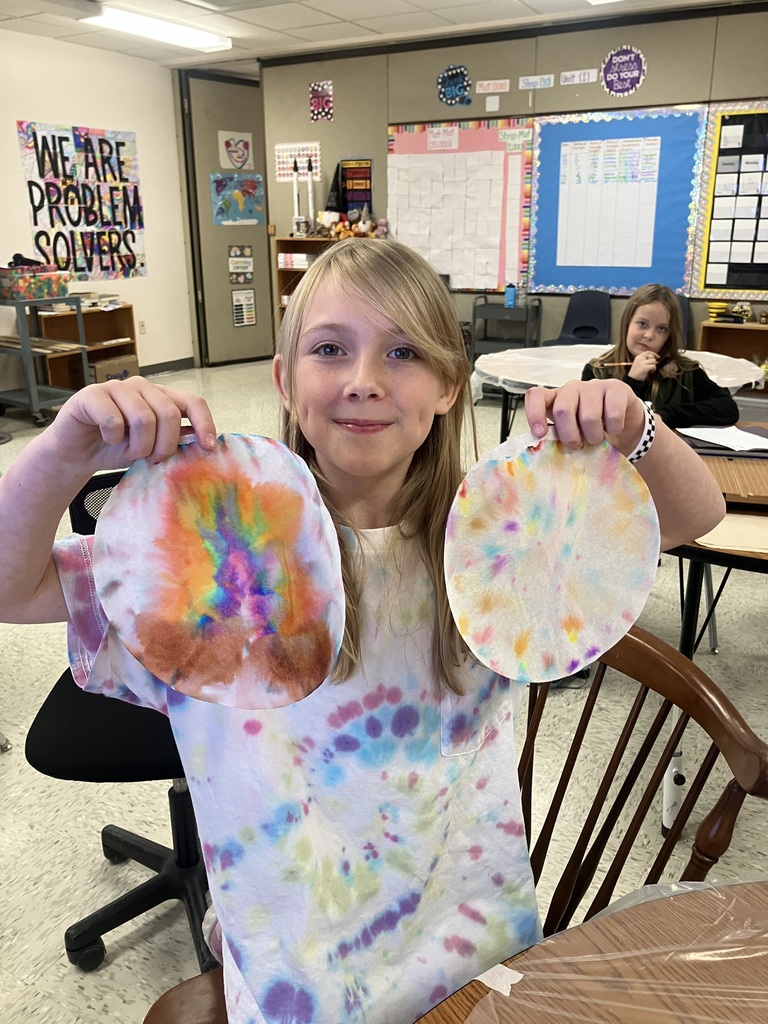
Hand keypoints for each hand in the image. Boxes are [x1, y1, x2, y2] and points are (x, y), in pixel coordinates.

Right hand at [45, 378, 216, 472]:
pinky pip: (114, 419)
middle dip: (164, 445)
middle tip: (151, 460)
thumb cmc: (114, 448)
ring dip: (137, 446)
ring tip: (127, 452)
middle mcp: (141, 387)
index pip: (193, 402)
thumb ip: (174, 440)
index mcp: (160, 397)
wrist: (75, 454)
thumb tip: (202, 442)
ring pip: (144, 418)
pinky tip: (106, 439)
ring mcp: (117, 388)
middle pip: (170, 414)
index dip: (204, 424)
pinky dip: (113, 438)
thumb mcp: (151, 448)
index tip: (208, 448)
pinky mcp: (92, 395)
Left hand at [525, 378, 645, 457]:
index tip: (540, 434)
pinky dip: (613, 429)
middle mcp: (572, 388)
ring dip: (594, 436)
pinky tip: (613, 429)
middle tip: (578, 446)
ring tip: (597, 439)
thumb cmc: (590, 429)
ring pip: (589, 415)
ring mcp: (594, 386)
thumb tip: (545, 452)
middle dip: (570, 435)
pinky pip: (613, 414)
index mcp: (555, 399)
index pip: (536, 395)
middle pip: (563, 409)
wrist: (623, 422)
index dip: (534, 414)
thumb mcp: (571, 433)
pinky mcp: (616, 388)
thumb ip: (558, 437)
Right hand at [627, 350, 658, 381]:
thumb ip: (644, 360)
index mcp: (638, 357)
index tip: (658, 357)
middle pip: (652, 356)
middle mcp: (640, 359)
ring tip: (650, 370)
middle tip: (651, 366)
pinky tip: (650, 372)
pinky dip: (653, 370)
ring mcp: (642, 363)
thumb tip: (654, 358)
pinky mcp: (644, 368)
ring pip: (653, 361)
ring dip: (654, 366)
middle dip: (654, 361)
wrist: (632, 379)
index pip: (648, 352)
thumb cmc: (636, 373)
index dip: (654, 354)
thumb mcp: (638, 363)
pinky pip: (653, 366)